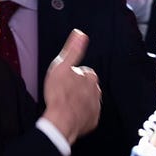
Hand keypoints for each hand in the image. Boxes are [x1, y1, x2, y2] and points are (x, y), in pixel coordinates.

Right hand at [41, 28, 101, 143]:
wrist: (60, 120)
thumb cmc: (60, 94)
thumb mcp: (62, 66)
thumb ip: (73, 50)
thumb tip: (80, 34)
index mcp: (90, 77)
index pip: (84, 72)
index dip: (73, 75)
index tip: (65, 80)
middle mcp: (96, 91)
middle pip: (87, 86)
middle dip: (77, 88)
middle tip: (64, 92)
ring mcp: (95, 107)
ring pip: (88, 100)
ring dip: (79, 101)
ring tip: (66, 103)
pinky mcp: (92, 120)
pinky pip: (87, 115)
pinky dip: (80, 114)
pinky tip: (70, 113)